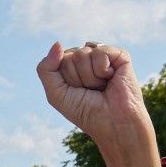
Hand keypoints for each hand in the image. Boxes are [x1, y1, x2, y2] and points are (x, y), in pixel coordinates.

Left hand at [36, 42, 159, 166]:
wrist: (113, 123)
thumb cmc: (85, 111)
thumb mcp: (55, 93)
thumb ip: (46, 68)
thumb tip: (57, 43)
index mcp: (70, 65)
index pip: (57, 60)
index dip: (65, 80)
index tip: (76, 92)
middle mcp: (86, 57)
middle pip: (69, 56)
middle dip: (77, 78)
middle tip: (91, 91)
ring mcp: (103, 55)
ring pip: (82, 54)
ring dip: (90, 77)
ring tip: (101, 87)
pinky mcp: (119, 55)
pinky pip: (100, 52)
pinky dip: (102, 70)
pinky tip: (111, 79)